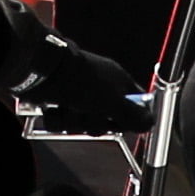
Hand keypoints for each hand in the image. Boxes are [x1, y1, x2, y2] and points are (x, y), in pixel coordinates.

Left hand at [11, 22, 147, 134]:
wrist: (44, 71)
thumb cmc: (82, 82)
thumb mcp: (113, 101)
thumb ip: (133, 115)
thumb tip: (150, 123)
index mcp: (116, 82)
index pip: (134, 104)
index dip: (129, 117)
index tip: (121, 122)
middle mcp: (98, 89)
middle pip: (105, 121)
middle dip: (94, 123)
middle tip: (90, 113)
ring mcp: (77, 95)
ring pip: (81, 124)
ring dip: (73, 121)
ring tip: (68, 107)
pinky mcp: (57, 101)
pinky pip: (61, 122)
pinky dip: (56, 118)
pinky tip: (54, 108)